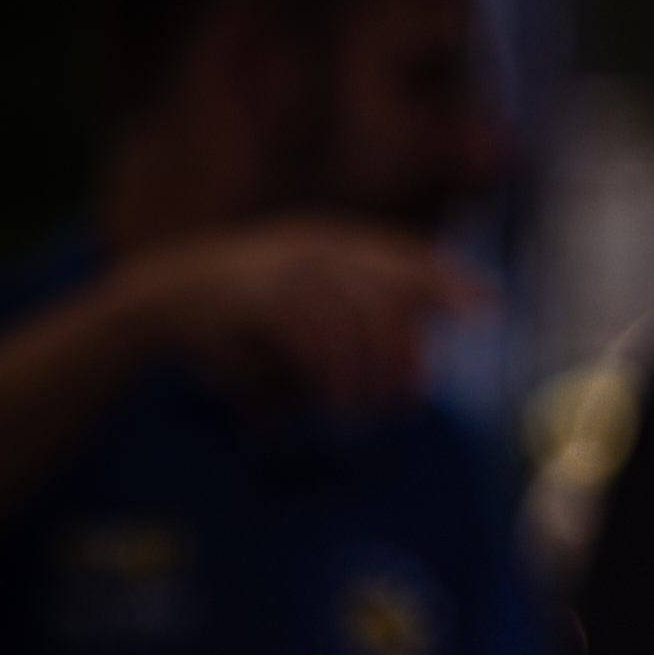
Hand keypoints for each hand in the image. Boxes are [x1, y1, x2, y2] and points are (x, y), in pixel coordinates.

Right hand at [121, 215, 486, 412]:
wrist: (163, 299)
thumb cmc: (241, 313)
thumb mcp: (302, 302)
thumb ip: (355, 316)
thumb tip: (417, 354)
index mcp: (326, 241)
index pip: (401, 256)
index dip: (448, 280)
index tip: (490, 306)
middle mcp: (310, 247)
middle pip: (384, 292)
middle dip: (406, 347)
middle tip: (411, 398)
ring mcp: (283, 270)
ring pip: (351, 321)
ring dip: (367, 373)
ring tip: (367, 413)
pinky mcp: (257, 300)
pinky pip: (311, 339)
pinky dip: (330, 376)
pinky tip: (336, 405)